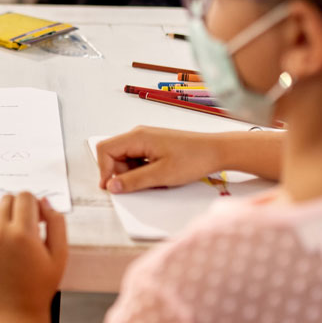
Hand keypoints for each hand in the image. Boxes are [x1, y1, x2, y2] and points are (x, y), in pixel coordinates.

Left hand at [0, 193, 66, 322]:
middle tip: (24, 226)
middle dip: (18, 207)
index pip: (25, 196)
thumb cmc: (41, 285)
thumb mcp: (60, 254)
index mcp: (23, 233)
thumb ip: (56, 223)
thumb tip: (44, 201)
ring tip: (7, 228)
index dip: (34, 204)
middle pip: (7, 199)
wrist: (17, 313)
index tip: (37, 219)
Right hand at [96, 127, 222, 192]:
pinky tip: (158, 176)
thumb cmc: (194, 158)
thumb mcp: (161, 175)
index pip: (105, 150)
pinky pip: (137, 159)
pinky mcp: (153, 146)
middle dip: (120, 173)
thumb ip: (133, 181)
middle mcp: (139, 135)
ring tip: (154, 180)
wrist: (217, 151)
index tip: (112, 187)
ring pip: (125, 159)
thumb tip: (112, 186)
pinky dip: (142, 171)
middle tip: (138, 185)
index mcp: (137, 137)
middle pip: (114, 155)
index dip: (104, 170)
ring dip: (132, 173)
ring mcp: (146, 140)